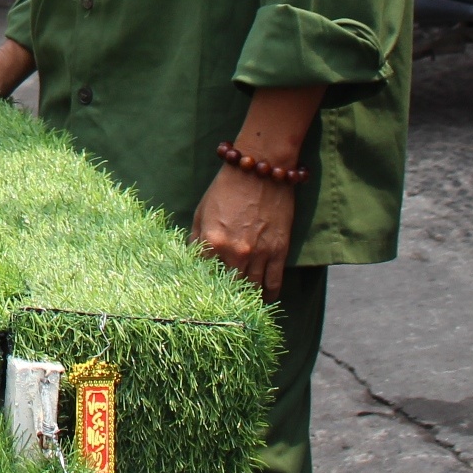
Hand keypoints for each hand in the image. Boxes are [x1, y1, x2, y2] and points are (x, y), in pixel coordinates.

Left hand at [192, 165, 298, 298]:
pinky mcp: (279, 252)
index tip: (204, 290)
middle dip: (226, 293)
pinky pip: (274, 283)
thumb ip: (196, 237)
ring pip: (252, 288)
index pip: (204, 274)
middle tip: (223, 300)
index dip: (204, 283)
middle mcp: (235, 252)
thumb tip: (192, 258)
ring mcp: (259, 254)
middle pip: (229, 285)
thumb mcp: (202, 210)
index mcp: (212, 242)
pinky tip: (264, 298)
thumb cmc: (226, 187)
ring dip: (247, 296)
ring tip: (243, 302)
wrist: (260, 170)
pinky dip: (269, 295)